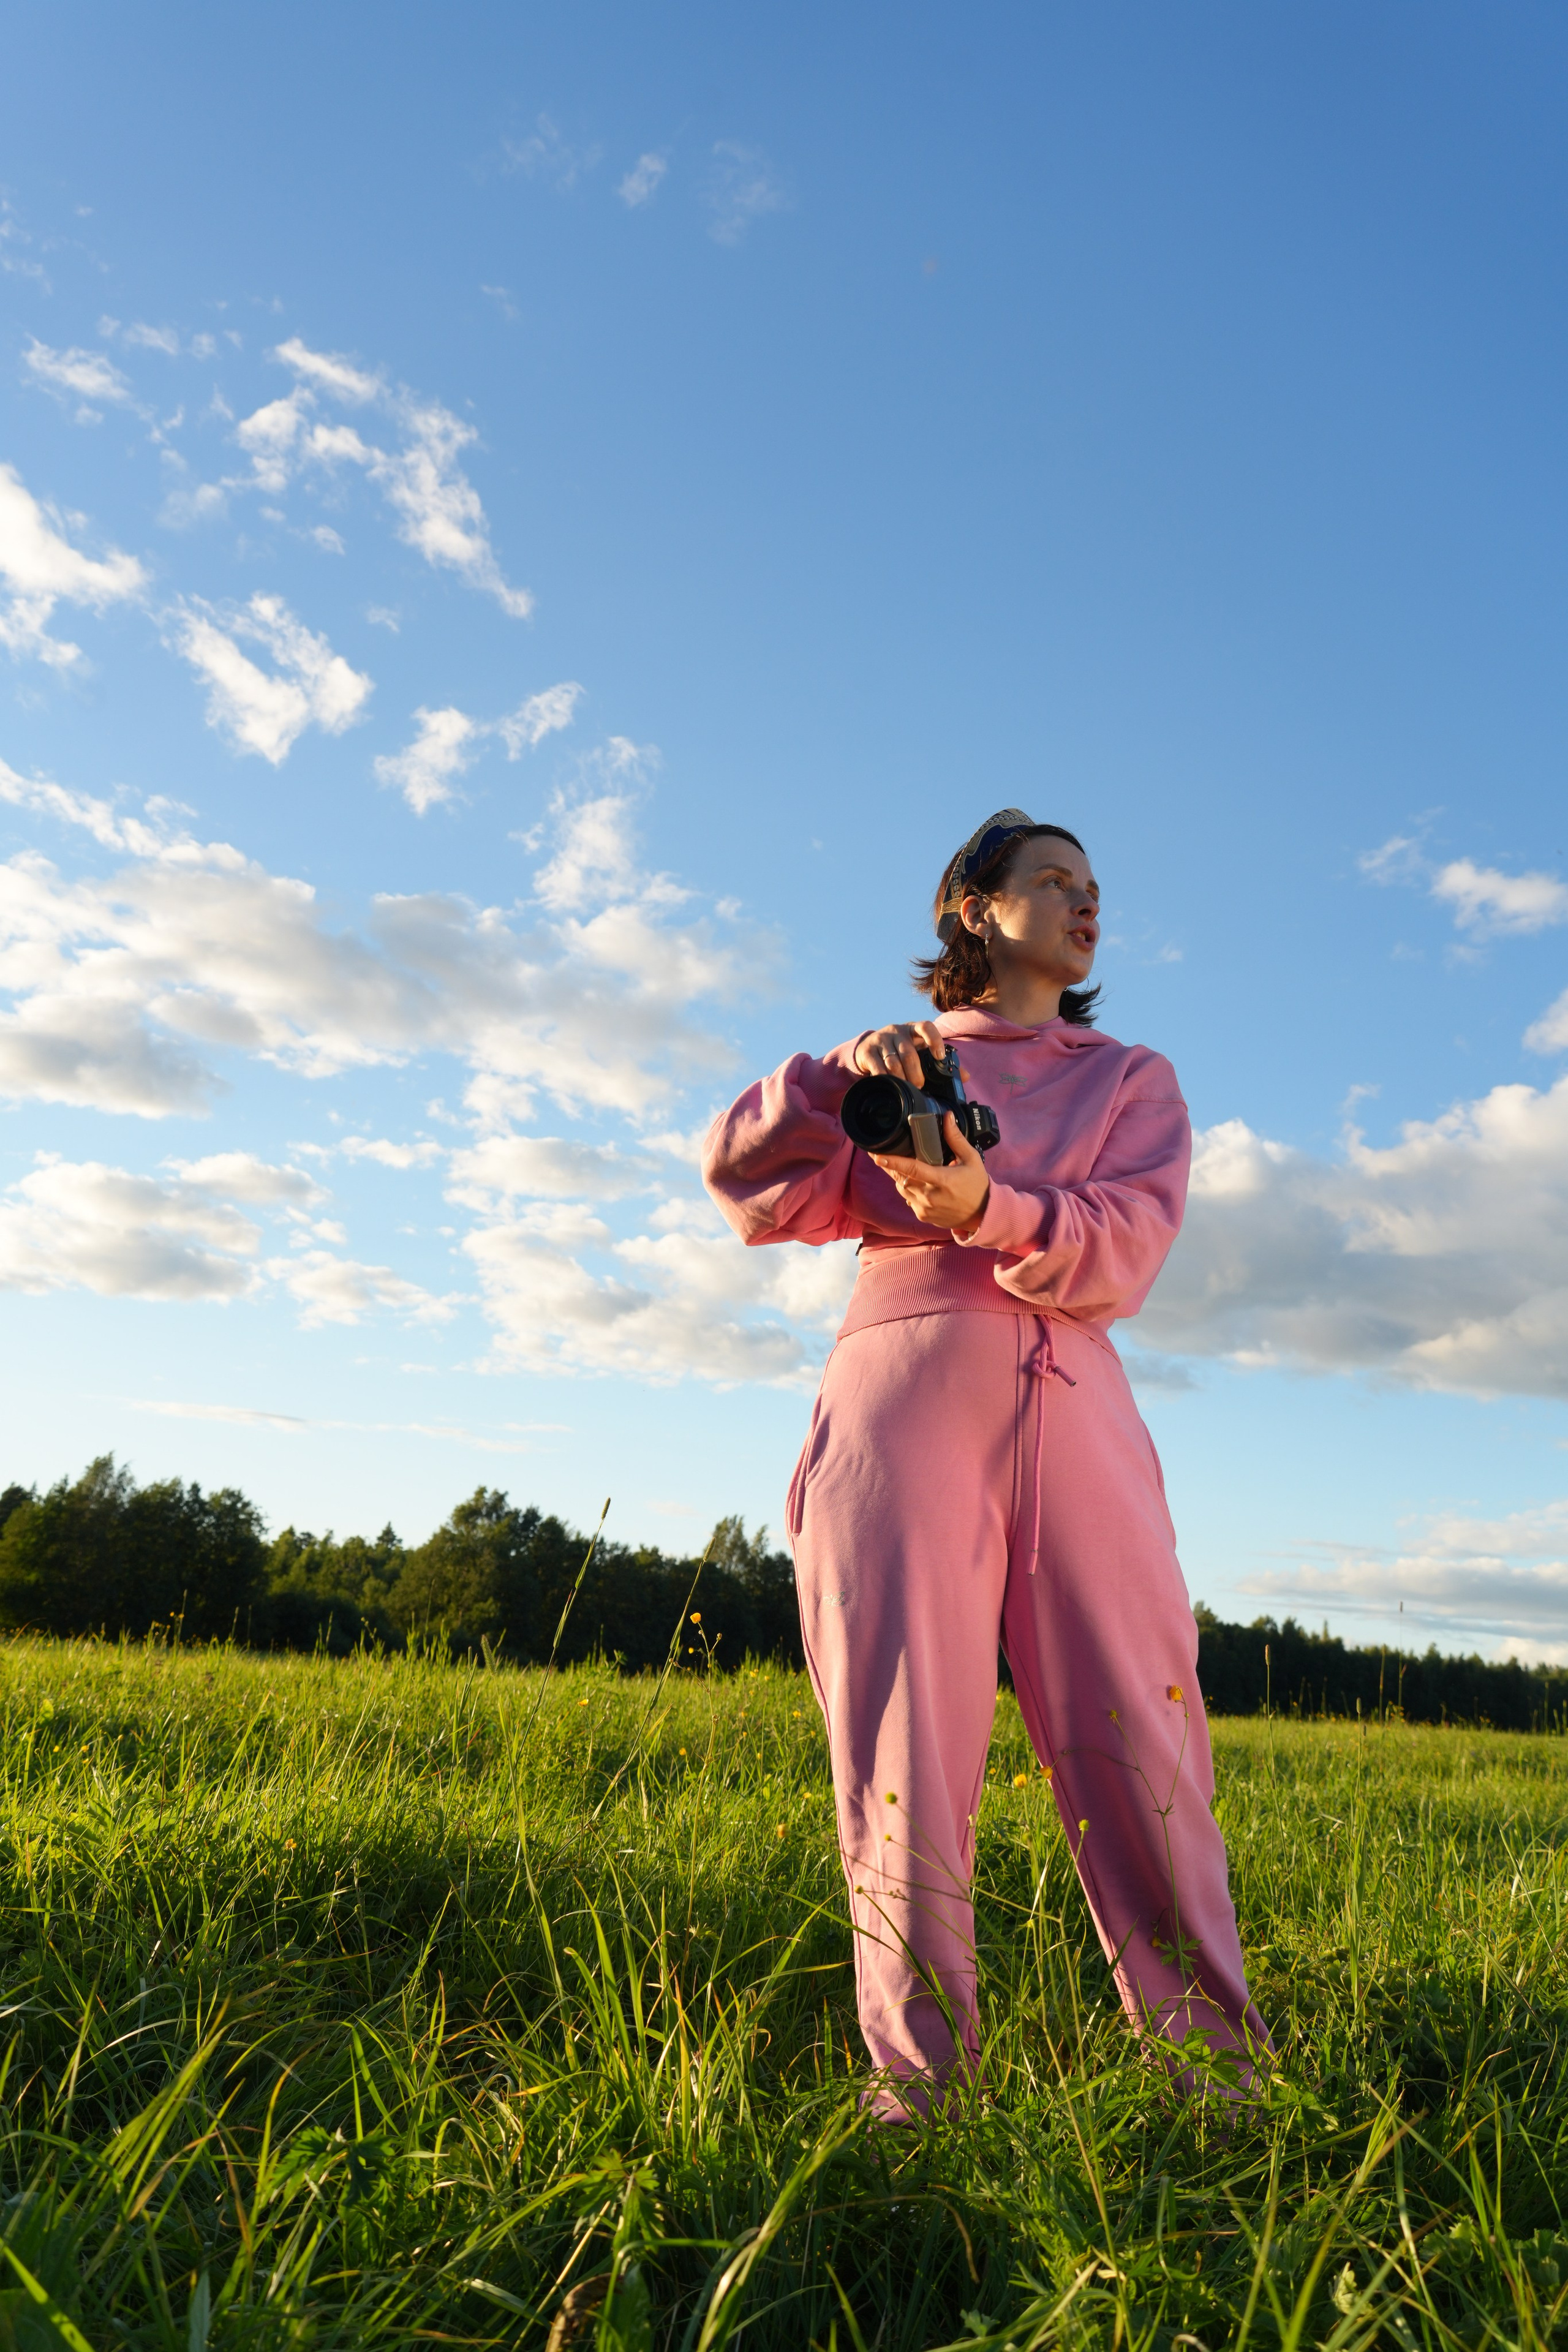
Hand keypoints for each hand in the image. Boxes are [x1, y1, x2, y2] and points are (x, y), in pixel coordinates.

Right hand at [853, 1020, 946, 1082]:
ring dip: (902, 1079)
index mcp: (913, 1029)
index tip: (938, 1056)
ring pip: (893, 1062)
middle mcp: (897, 1031)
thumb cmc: (899, 1051)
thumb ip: (939, 1063)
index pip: (925, 1027)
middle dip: (916, 1074)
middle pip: (908, 1053)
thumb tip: (964, 1076)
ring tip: (907, 1088)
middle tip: (920, 1085)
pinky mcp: (867, 1051)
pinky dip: (886, 1079)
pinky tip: (891, 1084)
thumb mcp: (918, 1052)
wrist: (868, 1048)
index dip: (934, 1040)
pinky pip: (878, 1068)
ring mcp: (881, 1040)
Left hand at [872, 1112, 990, 1234]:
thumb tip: (947, 1116)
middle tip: (882, 1155)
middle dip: (892, 1166)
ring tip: (904, 1167)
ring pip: (902, 1188)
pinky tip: (919, 1184)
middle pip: (901, 1178)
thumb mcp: (971, 1159)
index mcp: (942, 1180)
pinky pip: (908, 1199)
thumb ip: (956, 1138)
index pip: (913, 1169)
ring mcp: (925, 1208)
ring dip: (901, 1177)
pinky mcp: (922, 1216)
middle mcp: (930, 1196)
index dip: (893, 1162)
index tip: (876, 1155)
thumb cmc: (977, 1185)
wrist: (983, 1214)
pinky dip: (909, 1190)